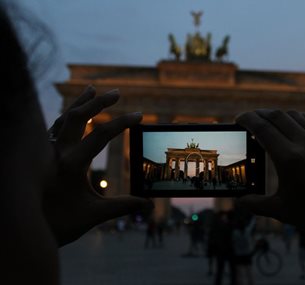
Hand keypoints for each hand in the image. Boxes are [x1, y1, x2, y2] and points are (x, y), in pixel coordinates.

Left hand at [44, 86, 152, 245]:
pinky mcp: (40, 155)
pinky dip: (65, 116)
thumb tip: (148, 205)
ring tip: (92, 89)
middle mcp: (56, 152)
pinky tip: (71, 113)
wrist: (26, 228)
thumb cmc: (60, 224)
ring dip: (80, 103)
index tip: (139, 115)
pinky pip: (53, 128)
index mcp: (71, 163)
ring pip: (62, 118)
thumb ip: (122, 206)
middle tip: (117, 93)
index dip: (122, 122)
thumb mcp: (94, 215)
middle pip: (78, 116)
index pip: (101, 134)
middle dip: (99, 102)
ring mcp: (45, 152)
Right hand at [236, 110, 304, 243]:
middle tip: (251, 119)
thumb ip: (256, 204)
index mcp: (289, 159)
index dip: (247, 119)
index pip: (262, 128)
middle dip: (260, 114)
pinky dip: (302, 118)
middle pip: (277, 116)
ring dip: (280, 116)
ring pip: (296, 116)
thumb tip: (240, 201)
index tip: (239, 119)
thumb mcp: (281, 211)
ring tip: (272, 123)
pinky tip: (299, 125)